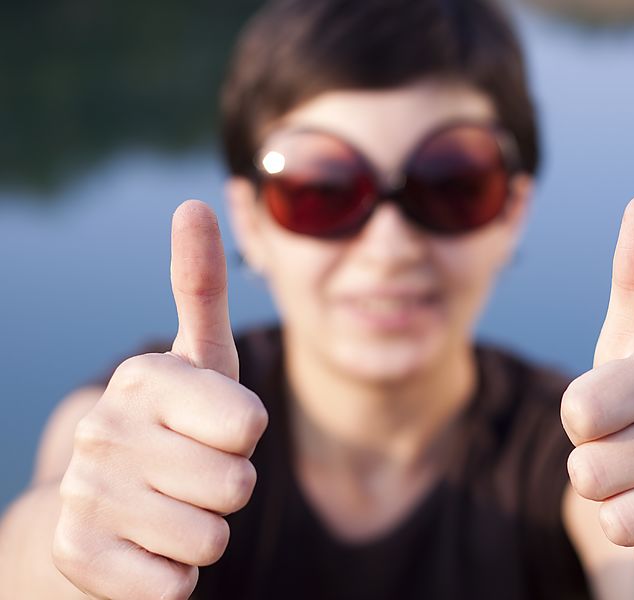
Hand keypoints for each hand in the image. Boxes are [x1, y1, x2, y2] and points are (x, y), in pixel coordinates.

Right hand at [52, 201, 268, 598]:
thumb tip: (194, 202)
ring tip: (170, 511)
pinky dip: (174, 578)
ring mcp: (85, 494)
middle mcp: (105, 428)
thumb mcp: (199, 360)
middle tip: (191, 476)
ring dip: (204, 535)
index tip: (216, 429)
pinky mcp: (76, 556)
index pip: (250, 425)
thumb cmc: (175, 428)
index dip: (245, 438)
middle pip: (236, 485)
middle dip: (228, 490)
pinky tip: (145, 552)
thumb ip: (201, 288)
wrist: (99, 510)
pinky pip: (174, 586)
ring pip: (210, 540)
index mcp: (147, 377)